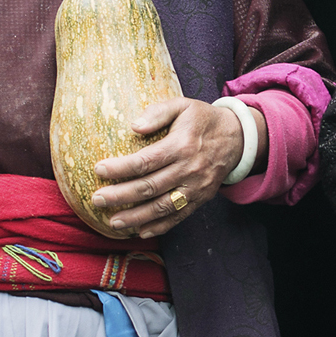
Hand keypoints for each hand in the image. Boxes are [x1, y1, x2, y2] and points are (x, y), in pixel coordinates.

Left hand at [90, 97, 245, 237]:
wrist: (237, 139)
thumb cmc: (202, 120)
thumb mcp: (182, 106)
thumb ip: (157, 112)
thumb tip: (134, 126)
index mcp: (181, 145)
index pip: (145, 160)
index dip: (120, 168)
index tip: (99, 170)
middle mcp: (189, 169)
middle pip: (150, 187)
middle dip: (121, 196)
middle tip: (98, 199)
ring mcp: (196, 188)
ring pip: (162, 207)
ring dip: (136, 217)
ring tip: (113, 222)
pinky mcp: (200, 199)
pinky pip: (178, 217)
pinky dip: (159, 227)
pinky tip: (139, 231)